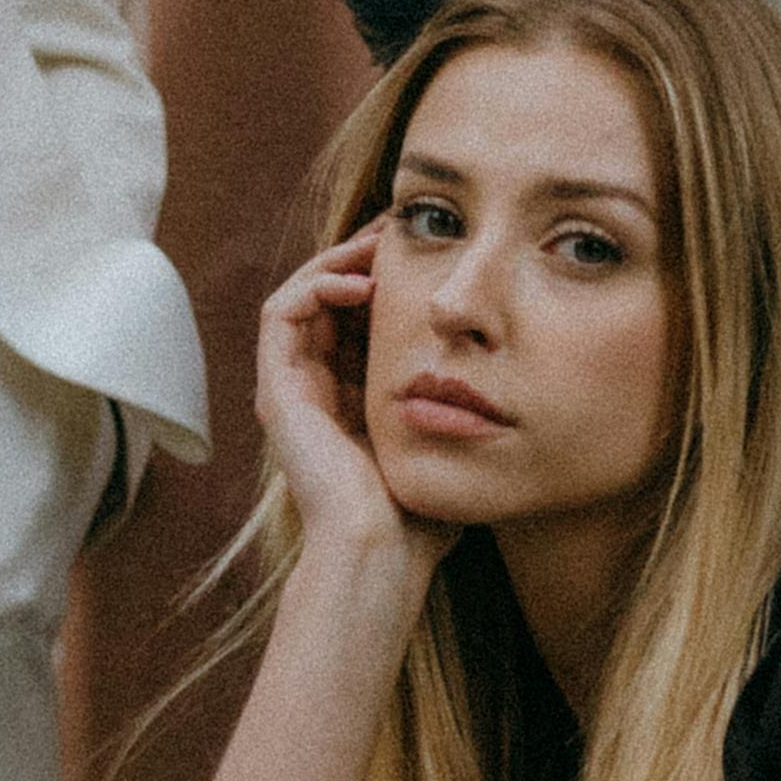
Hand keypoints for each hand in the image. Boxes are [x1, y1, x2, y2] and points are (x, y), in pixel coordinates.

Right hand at [254, 242, 430, 572]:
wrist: (381, 551)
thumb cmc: (422, 515)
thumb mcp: (447, 441)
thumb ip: (458, 409)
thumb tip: (504, 381)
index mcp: (352, 399)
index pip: (360, 317)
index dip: (387, 278)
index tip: (428, 249)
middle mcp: (316, 389)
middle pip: (329, 299)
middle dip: (362, 257)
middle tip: (402, 229)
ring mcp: (292, 389)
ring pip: (302, 295)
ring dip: (339, 261)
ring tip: (380, 245)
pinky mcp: (276, 390)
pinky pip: (281, 313)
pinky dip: (317, 285)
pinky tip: (362, 280)